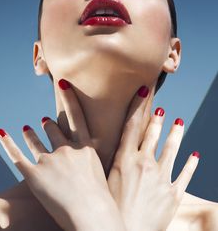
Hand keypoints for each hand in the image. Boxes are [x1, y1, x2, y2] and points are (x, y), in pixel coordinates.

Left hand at [0, 79, 125, 230]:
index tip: (63, 83)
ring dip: (30, 134)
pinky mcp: (34, 174)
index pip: (76, 116)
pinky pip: (17, 155)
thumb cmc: (102, 199)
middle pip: (54, 130)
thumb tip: (99, 157)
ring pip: (36, 141)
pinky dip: (9, 143)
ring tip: (27, 128)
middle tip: (44, 120)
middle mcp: (66, 149)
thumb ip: (96, 160)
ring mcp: (49, 160)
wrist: (92, 215)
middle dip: (48, 124)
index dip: (69, 98)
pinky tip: (3, 133)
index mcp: (85, 147)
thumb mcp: (104, 173)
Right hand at [107, 85, 199, 230]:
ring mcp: (161, 178)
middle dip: (157, 119)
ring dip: (176, 134)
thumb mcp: (104, 181)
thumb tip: (105, 147)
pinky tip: (196, 155)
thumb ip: (110, 162)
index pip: (132, 125)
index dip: (137, 106)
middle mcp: (145, 164)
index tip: (143, 91)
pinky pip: (185, 175)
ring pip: (172, 149)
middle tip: (161, 109)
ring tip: (180, 122)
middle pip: (153, 134)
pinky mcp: (173, 194)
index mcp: (125, 159)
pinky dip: (191, 164)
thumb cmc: (109, 210)